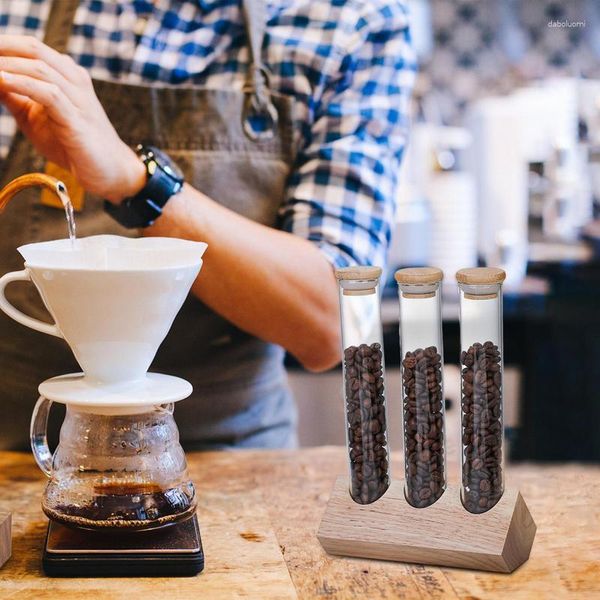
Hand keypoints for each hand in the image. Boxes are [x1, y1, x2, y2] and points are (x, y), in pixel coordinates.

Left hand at [0, 35, 144, 201]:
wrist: (111, 171)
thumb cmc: (75, 146)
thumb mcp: (35, 118)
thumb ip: (15, 98)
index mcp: (67, 76)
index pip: (30, 48)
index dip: (4, 45)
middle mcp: (75, 81)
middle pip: (34, 49)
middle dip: (2, 47)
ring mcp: (79, 99)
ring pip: (40, 68)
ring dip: (7, 65)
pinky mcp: (77, 120)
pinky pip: (49, 94)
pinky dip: (22, 84)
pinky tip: (2, 81)